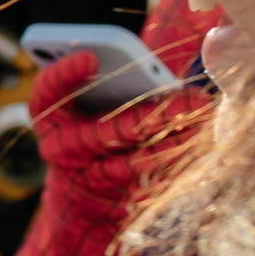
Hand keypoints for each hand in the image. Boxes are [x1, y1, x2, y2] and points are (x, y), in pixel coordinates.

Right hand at [27, 50, 210, 211]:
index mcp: (50, 116)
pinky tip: (202, 143)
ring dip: (174, 143)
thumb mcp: (87, 101)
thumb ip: (111, 79)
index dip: (65, 74)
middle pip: (106, 132)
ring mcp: (88, 177)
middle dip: (154, 117)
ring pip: (135, 164)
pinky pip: (151, 182)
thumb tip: (159, 67)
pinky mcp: (115, 198)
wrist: (83, 188)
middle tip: (196, 101)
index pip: (48, 90)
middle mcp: (62, 148)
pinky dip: (178, 162)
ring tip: (206, 121)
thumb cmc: (92, 126)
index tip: (91, 57)